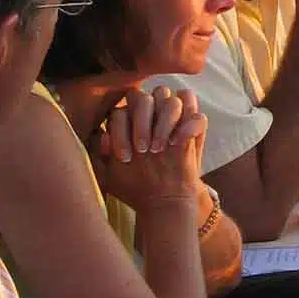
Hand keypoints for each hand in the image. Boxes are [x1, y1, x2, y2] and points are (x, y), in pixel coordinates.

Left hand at [91, 86, 206, 210]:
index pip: (121, 111)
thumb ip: (100, 156)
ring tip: (159, 148)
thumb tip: (102, 137)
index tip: (126, 158)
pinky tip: (177, 144)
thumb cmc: (136, 184)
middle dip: (142, 121)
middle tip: (143, 149)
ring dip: (164, 122)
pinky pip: (197, 116)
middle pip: (145, 97)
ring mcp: (174, 119)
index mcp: (129, 121)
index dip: (121, 131)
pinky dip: (188, 126)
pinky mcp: (195, 128)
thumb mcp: (111, 175)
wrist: (165, 200)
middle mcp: (151, 115)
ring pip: (171, 99)